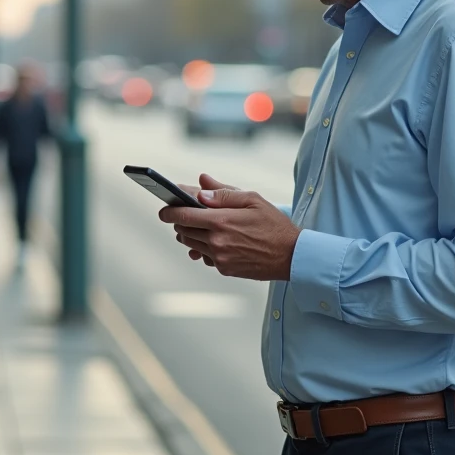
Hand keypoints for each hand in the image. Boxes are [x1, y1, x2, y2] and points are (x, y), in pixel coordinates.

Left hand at [159, 174, 300, 280]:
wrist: (291, 256)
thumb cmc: (274, 224)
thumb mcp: (252, 199)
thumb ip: (223, 192)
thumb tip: (201, 185)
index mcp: (221, 221)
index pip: (182, 216)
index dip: (169, 211)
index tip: (164, 209)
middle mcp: (217, 241)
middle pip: (183, 231)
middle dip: (181, 222)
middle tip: (187, 214)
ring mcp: (219, 258)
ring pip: (191, 245)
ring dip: (191, 235)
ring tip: (202, 227)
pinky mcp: (224, 269)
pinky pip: (205, 257)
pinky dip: (205, 248)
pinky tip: (216, 241)